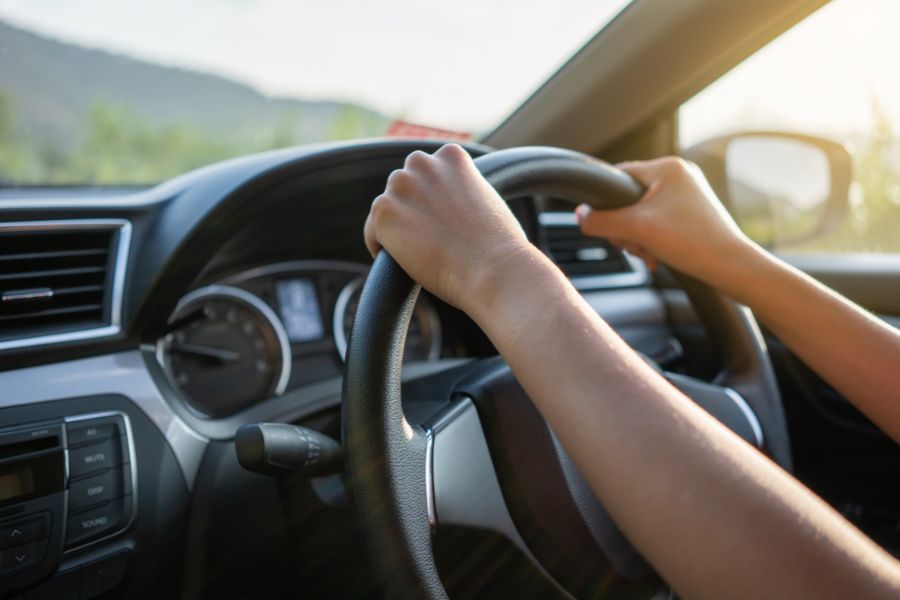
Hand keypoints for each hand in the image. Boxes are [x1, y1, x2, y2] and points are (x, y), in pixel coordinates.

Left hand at [364, 144, 539, 312]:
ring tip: (421, 253)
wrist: (493, 269)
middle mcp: (422, 163)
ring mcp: (400, 185)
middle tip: (430, 240)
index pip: (427, 173)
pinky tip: (405, 262)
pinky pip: (372, 232)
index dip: (432, 200)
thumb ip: (461, 191)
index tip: (442, 222)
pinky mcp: (383, 211)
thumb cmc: (498, 246)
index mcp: (451, 155)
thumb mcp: (485, 200)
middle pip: (403, 186)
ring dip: (398, 228)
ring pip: (387, 208)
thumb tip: (445, 206)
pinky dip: (382, 248)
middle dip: (412, 210)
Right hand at [577, 157, 752, 280]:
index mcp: (667, 167)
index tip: (605, 225)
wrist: (731, 267)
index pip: (618, 176)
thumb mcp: (636, 229)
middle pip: (628, 198)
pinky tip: (656, 258)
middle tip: (634, 244)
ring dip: (638, 238)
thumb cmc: (691, 242)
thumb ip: (601, 220)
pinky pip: (658, 224)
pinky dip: (652, 241)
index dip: (605, 203)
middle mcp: (679, 175)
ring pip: (642, 215)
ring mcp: (688, 195)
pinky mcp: (693, 214)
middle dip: (625, 227)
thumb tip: (580, 216)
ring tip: (649, 253)